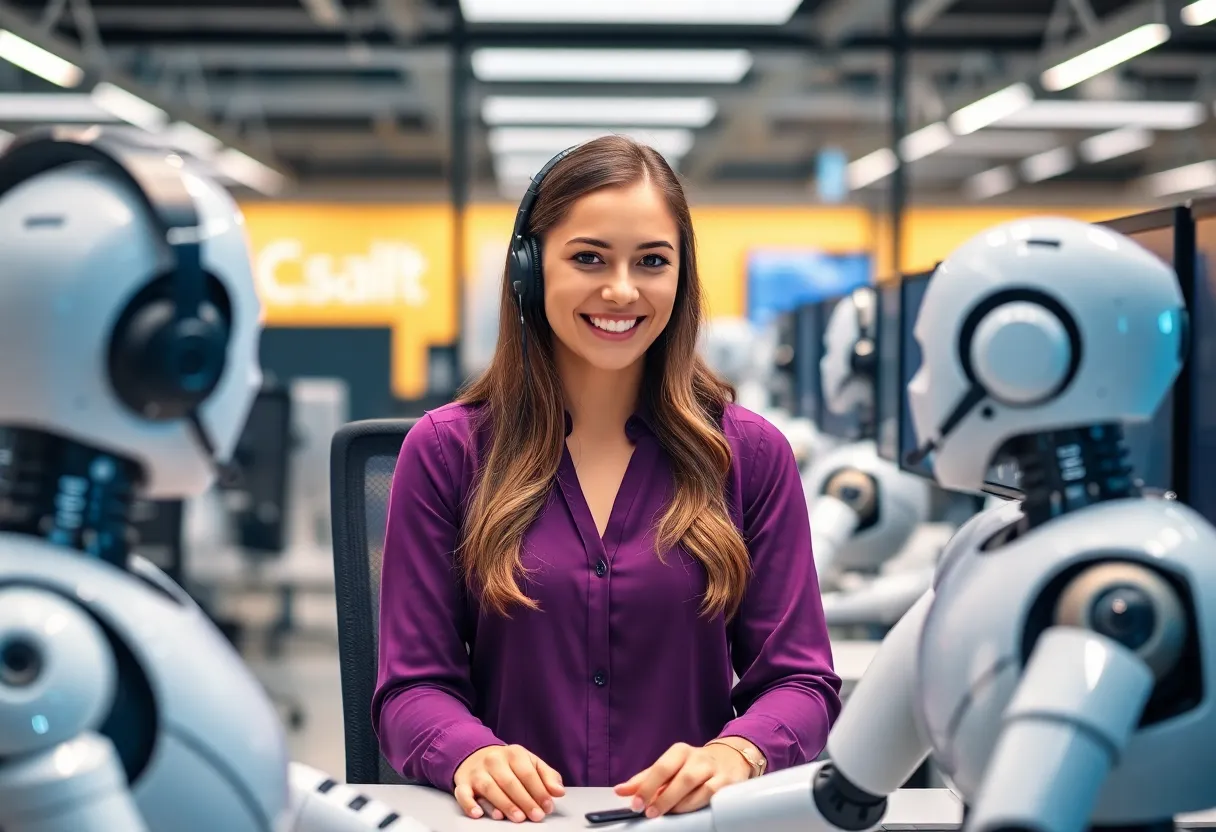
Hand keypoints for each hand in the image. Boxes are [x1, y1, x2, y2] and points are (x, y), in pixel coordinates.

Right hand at [453, 744, 565, 822]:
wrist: (476, 755)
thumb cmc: (508, 764)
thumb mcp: (530, 763)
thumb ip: (546, 776)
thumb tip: (559, 792)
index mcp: (514, 753)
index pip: (528, 773)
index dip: (539, 791)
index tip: (547, 807)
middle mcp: (494, 760)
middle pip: (510, 782)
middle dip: (525, 801)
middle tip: (535, 816)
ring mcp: (477, 771)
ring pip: (490, 788)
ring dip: (504, 804)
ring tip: (517, 818)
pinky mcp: (462, 782)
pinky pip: (463, 794)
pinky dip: (469, 804)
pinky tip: (479, 813)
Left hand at [613, 741, 755, 816]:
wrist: (731, 758)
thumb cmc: (694, 765)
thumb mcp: (670, 767)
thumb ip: (646, 779)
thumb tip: (621, 791)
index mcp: (679, 751)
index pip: (660, 767)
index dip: (646, 786)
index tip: (635, 803)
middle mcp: (697, 757)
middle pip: (679, 777)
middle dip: (662, 797)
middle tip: (649, 812)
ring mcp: (713, 769)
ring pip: (696, 787)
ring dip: (679, 803)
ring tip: (667, 813)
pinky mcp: (727, 781)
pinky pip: (711, 794)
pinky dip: (697, 803)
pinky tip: (687, 811)